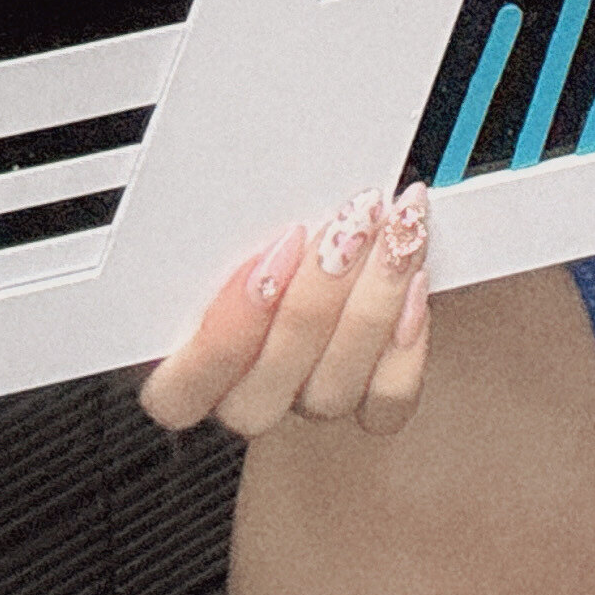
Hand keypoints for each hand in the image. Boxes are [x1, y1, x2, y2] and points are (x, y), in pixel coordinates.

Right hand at [135, 180, 432, 440]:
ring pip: (329, 393)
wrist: (353, 230)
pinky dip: (405, 342)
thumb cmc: (284, 217)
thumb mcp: (244, 211)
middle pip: (260, 395)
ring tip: (394, 226)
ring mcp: (307, 402)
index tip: (272, 254)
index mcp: (195, 361)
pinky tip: (416, 282)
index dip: (222, 334)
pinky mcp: (369, 402)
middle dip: (312, 302)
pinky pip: (387, 401)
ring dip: (370, 301)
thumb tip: (244, 193)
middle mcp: (249, 393)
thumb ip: (232, 227)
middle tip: (347, 224)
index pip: (178, 393)